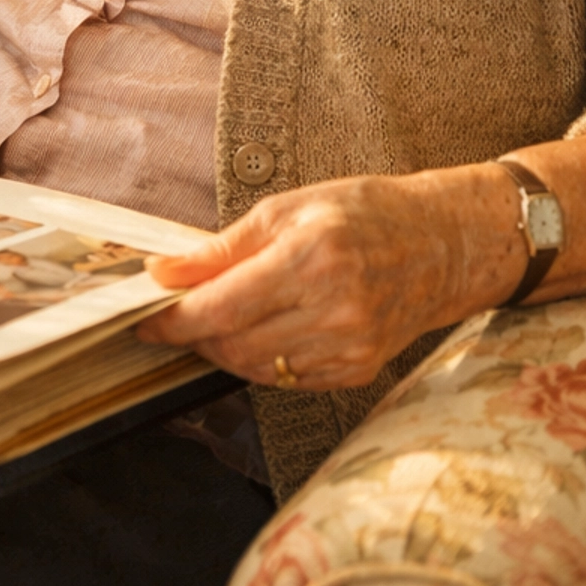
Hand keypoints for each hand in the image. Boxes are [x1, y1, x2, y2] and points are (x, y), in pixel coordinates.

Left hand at [136, 132, 585, 391]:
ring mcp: (350, 346)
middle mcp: (334, 307)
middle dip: (193, 333)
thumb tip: (162, 274)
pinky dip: (261, 359)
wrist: (444, 244)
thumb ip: (223, 248)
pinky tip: (261, 331)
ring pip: (255, 367)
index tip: (141, 318)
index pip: (219, 306)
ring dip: (223, 348)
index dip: (171, 319)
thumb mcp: (289, 207)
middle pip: (232, 342)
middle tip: (171, 316)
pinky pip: (287, 377)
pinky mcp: (358, 370)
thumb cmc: (364, 212)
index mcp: (313, 256)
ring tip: (214, 320)